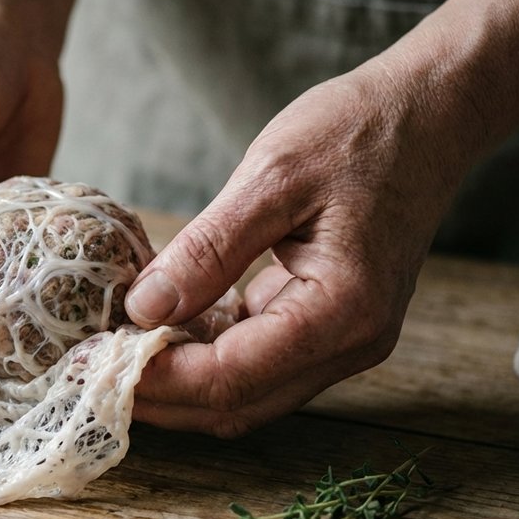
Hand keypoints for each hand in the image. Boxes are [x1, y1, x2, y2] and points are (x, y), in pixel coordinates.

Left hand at [127, 67, 469, 436]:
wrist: (430, 113)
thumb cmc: (359, 131)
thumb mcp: (272, 177)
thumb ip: (208, 250)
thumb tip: (143, 310)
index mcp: (343, 311)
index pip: (231, 378)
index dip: (155, 380)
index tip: (90, 363)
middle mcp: (352, 344)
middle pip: (237, 404)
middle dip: (159, 396)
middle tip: (88, 369)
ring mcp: (346, 341)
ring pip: (247, 393)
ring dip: (180, 381)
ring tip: (115, 350)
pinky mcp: (332, 325)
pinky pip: (259, 361)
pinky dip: (207, 355)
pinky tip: (162, 327)